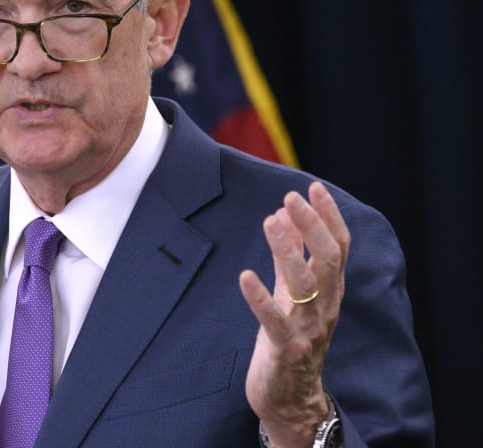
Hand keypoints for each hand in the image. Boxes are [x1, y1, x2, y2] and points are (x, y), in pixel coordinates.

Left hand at [239, 182, 349, 447]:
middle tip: (291, 197)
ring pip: (305, 286)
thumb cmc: (290, 338)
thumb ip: (290, 256)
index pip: (339, 248)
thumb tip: (283, 214)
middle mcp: (325, 307)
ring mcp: (309, 330)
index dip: (328, 217)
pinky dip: (260, 299)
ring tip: (270, 222)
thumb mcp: (291, 293)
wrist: (289, 397)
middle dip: (312, 226)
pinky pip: (276, 322)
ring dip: (287, 251)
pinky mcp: (287, 350)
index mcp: (329, 291)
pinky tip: (245, 275)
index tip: (312, 187)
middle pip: (328, 260)